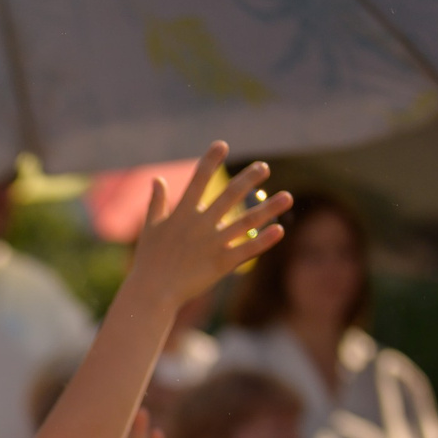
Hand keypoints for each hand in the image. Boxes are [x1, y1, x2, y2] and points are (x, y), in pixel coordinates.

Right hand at [126, 143, 294, 311]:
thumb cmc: (149, 261)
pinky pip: (246, 250)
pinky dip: (263, 241)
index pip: (198, 180)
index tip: (222, 145)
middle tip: (264, 167)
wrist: (152, 293)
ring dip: (268, 208)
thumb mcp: (150, 228)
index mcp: (182, 214)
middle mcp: (200, 225)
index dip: (210, 161)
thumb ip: (156, 203)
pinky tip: (279, 230)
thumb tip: (157, 179)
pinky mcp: (220, 264)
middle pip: (229, 195)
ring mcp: (212, 244)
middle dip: (248, 179)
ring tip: (288, 197)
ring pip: (246, 222)